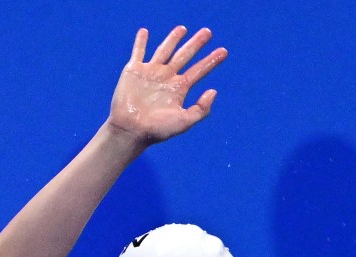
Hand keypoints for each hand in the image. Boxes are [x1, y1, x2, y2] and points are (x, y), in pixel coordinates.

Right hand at [107, 26, 227, 144]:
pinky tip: (144, 31)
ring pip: (165, 50)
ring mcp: (150, 73)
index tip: (224, 51)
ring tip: (183, 28)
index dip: (211, 61)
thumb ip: (201, 109)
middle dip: (196, 44)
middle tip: (208, 32)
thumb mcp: (184, 122)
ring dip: (173, 38)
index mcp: (179, 89)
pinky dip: (140, 42)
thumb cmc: (157, 129)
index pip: (198, 71)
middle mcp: (166, 78)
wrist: (131, 129)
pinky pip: (138, 52)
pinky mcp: (134, 71)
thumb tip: (213, 91)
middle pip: (185, 56)